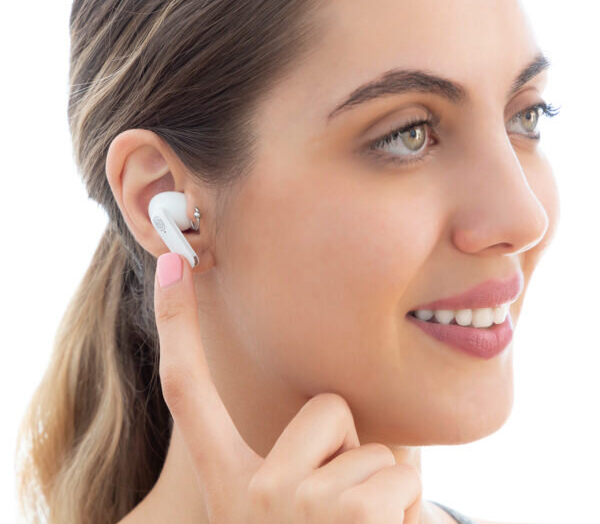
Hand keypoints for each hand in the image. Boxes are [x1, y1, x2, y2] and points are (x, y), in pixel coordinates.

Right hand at [154, 251, 422, 522]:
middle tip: (346, 521)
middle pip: (334, 412)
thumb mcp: (292, 515)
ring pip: (387, 456)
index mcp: (231, 484)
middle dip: (358, 456)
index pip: (189, 390)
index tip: (170, 264)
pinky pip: (415, 491)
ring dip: (393, 499)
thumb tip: (353, 417)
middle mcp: (254, 494)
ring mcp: (302, 512)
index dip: (175, 324)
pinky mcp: (355, 523)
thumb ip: (312, 458)